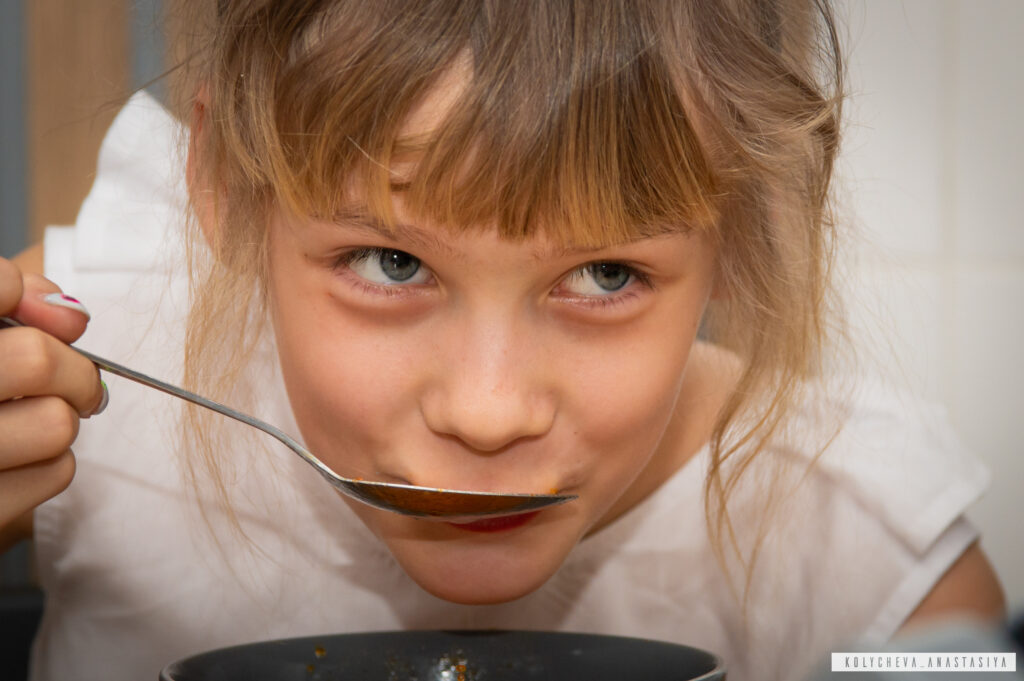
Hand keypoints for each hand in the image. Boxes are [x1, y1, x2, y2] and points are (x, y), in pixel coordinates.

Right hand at [0, 255, 105, 532]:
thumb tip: (70, 313)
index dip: (21, 296)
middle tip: (67, 378)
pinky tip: (17, 461)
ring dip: (59, 419)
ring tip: (29, 421)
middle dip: (70, 367)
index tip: (34, 315)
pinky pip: (56, 471)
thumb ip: (8, 298)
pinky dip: (50, 462)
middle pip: (38, 360)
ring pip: (57, 423)